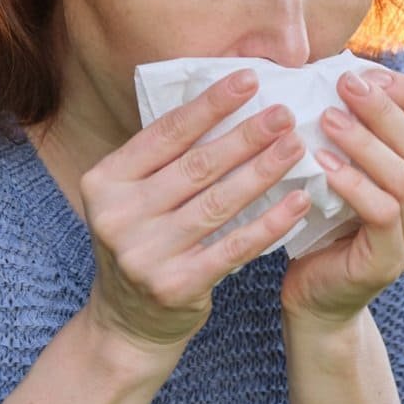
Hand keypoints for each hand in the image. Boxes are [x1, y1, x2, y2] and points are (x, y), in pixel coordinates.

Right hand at [79, 70, 313, 354]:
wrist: (129, 324)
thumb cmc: (145, 242)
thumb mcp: (134, 197)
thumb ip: (165, 159)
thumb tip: (228, 101)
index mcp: (104, 181)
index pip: (165, 133)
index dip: (210, 105)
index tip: (249, 78)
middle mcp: (117, 216)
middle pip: (196, 166)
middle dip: (246, 135)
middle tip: (284, 113)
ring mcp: (143, 254)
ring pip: (218, 203)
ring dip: (263, 172)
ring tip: (296, 147)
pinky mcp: (175, 286)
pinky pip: (233, 247)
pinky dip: (270, 222)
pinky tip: (299, 202)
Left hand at [279, 68, 403, 325]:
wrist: (317, 292)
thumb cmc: (331, 218)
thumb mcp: (355, 165)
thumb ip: (363, 127)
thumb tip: (346, 68)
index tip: (365, 73)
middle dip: (382, 108)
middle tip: (342, 83)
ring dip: (366, 142)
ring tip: (327, 118)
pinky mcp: (395, 260)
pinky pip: (382, 212)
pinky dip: (353, 182)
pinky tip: (322, 163)